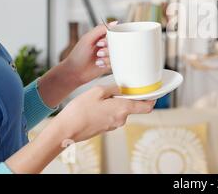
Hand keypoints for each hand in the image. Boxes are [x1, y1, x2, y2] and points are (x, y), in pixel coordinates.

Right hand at [5, 85, 155, 173]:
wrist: (65, 130)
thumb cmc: (80, 110)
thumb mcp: (98, 91)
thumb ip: (114, 88)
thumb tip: (124, 88)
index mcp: (123, 109)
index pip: (147, 107)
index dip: (152, 99)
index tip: (152, 91)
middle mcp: (121, 119)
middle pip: (132, 106)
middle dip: (127, 97)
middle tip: (117, 87)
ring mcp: (113, 125)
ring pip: (120, 110)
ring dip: (115, 102)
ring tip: (101, 96)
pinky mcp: (104, 128)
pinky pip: (111, 115)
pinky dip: (108, 109)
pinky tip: (96, 104)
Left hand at [63, 21, 116, 84]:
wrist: (75, 72)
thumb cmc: (78, 55)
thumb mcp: (88, 38)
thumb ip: (100, 29)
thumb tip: (114, 22)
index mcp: (101, 37)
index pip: (114, 33)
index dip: (110, 38)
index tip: (101, 43)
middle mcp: (106, 45)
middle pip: (117, 44)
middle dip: (108, 49)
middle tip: (99, 52)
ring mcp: (108, 55)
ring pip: (117, 53)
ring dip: (107, 57)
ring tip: (98, 59)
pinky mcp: (109, 64)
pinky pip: (116, 62)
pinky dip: (108, 63)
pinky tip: (99, 64)